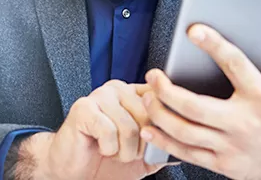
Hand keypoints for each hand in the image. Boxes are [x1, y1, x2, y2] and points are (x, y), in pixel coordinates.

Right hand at [17, 80, 174, 179]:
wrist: (71, 171)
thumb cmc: (105, 161)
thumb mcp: (142, 157)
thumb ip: (163, 146)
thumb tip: (188, 148)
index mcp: (136, 94)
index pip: (161, 99)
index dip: (163, 126)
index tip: (154, 140)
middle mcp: (120, 89)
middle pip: (149, 116)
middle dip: (141, 145)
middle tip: (127, 152)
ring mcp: (100, 95)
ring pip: (130, 126)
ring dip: (124, 150)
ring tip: (113, 152)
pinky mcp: (84, 107)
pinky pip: (109, 131)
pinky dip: (108, 148)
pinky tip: (100, 147)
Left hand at [140, 24, 260, 179]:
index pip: (235, 65)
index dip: (213, 45)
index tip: (193, 30)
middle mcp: (244, 123)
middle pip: (195, 106)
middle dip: (167, 89)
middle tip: (154, 74)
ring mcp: (231, 147)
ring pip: (185, 131)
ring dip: (160, 113)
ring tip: (148, 95)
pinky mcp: (224, 164)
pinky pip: (187, 154)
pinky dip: (164, 141)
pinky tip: (151, 127)